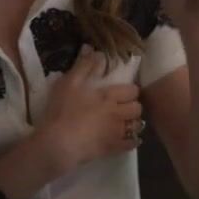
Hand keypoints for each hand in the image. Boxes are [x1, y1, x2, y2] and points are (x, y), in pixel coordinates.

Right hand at [39, 47, 143, 171]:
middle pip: (138, 108)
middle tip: (123, 108)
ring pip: (137, 126)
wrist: (60, 142)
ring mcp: (117, 132)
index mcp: (109, 96)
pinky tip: (128, 140)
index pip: (132, 90)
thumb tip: (96, 50)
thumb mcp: (69, 83)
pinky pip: (132, 144)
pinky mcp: (113, 148)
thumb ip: (84, 66)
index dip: (130, 91)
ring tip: (125, 123)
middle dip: (133, 106)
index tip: (123, 92)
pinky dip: (132, 141)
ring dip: (133, 123)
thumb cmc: (63, 110)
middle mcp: (118, 113)